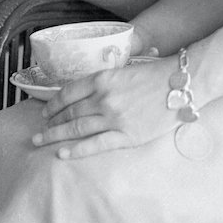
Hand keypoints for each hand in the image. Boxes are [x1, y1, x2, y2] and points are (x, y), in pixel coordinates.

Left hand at [31, 57, 176, 159]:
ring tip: (42, 141)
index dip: (54, 103)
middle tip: (39, 130)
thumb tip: (89, 91)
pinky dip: (77, 150)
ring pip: (77, 128)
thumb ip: (107, 80)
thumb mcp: (126, 69)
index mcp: (103, 79)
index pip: (69, 92)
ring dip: (56, 135)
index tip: (47, 110)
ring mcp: (114, 118)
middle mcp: (104, 98)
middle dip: (51, 122)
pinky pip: (96, 144)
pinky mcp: (127, 136)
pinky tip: (62, 153)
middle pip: (70, 112)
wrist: (184, 84)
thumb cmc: (159, 73)